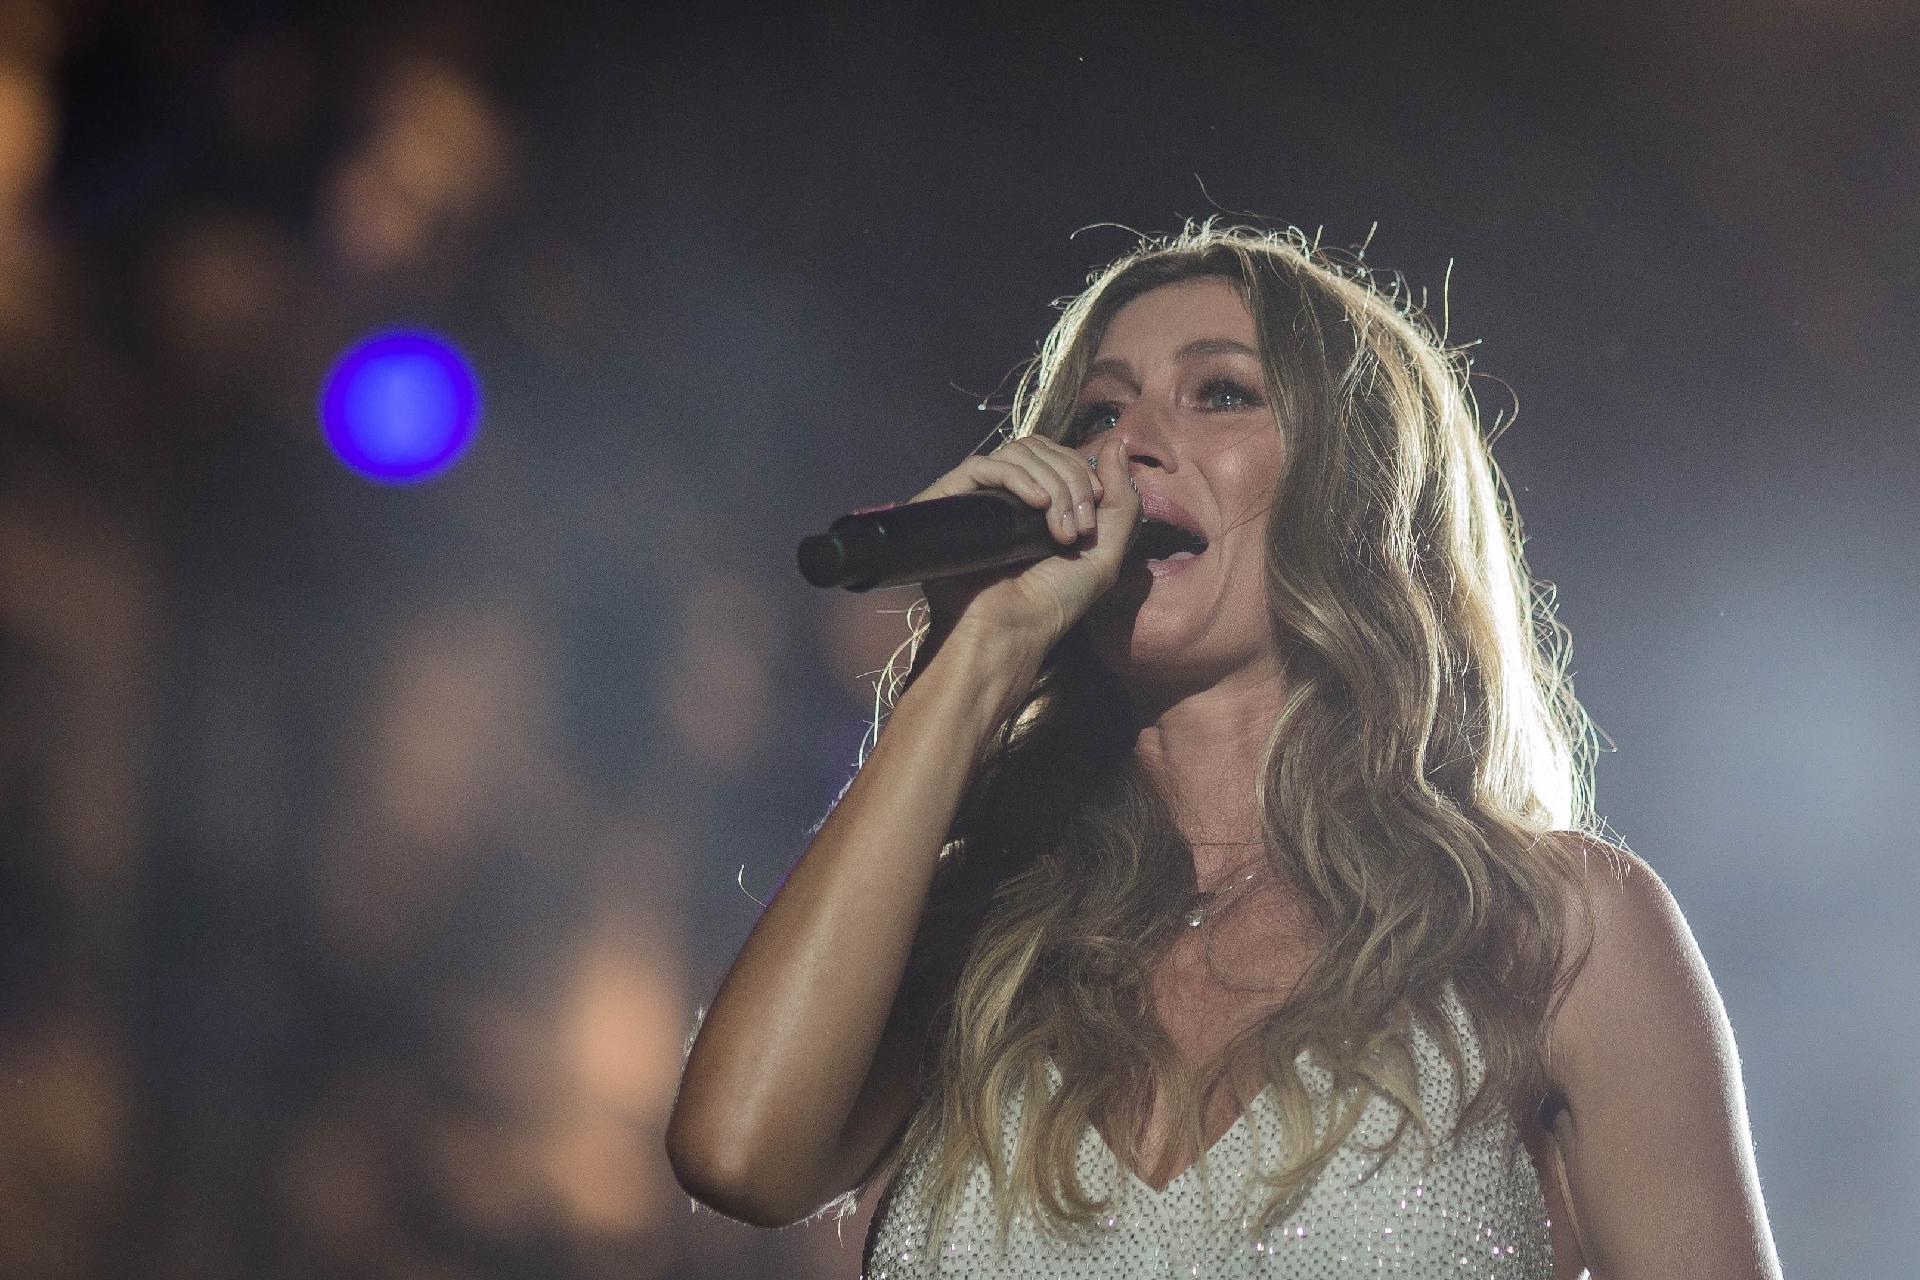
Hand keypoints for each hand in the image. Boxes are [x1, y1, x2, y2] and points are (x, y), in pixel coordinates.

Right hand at [910, 432, 1139, 656]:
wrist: (1008, 632)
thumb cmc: (1053, 602)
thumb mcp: (1105, 553)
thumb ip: (1122, 499)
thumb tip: (1119, 443)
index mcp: (1039, 502)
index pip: (1061, 456)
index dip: (1083, 474)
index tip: (1091, 520)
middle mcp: (1008, 493)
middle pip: (1044, 448)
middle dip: (1073, 481)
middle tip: (1079, 529)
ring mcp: (980, 495)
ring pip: (1020, 452)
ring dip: (1054, 485)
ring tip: (1058, 532)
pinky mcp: (952, 499)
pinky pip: (985, 465)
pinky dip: (1019, 478)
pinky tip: (1036, 505)